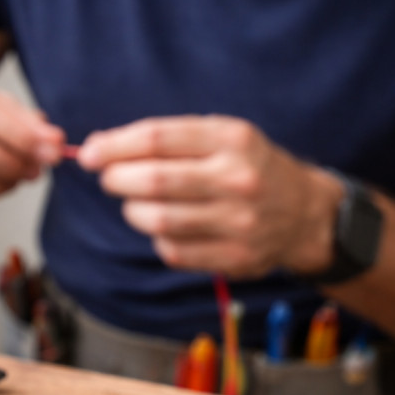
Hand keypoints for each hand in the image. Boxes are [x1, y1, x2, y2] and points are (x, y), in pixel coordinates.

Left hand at [77, 116, 340, 277]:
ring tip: (135, 204)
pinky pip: (173, 251)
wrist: (304, 214)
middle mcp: (237, 179)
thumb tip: (103, 147)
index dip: (115, 147)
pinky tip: (164, 228)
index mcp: (232, 139)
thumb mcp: (224, 136)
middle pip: (154, 181)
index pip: (158, 138)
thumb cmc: (251, 169)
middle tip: (109, 179)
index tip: (90, 154)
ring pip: (160, 221)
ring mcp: (238, 222)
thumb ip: (170, 138)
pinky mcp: (234, 257)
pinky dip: (158, 239)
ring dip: (134, 212)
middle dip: (117, 179)